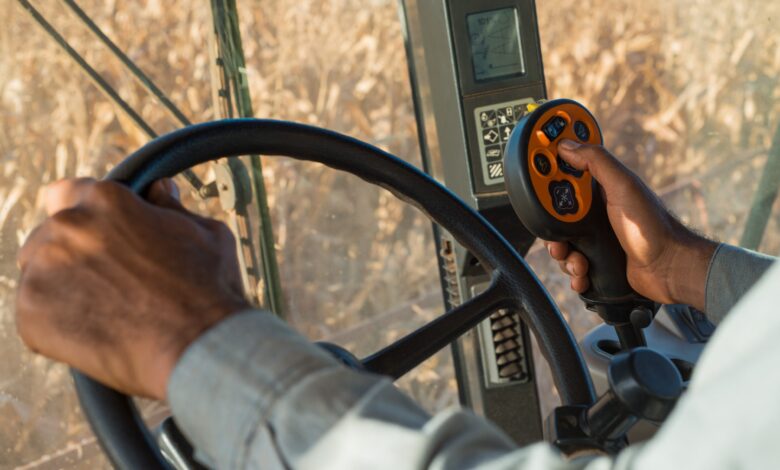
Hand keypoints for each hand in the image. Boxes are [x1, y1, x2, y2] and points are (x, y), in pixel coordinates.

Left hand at [16, 178, 249, 399]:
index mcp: (105, 200)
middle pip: (50, 235)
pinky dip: (58, 324)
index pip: (69, 193)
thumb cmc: (210, 290)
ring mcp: (44, 270)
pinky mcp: (31, 314)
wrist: (199, 347)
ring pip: (39, 273)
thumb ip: (173, 207)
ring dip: (63, 286)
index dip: (88, 216)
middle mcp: (67, 227)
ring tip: (107, 310)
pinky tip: (98, 332)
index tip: (102, 237)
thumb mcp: (206, 232)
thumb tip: (160, 190)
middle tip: (112, 282)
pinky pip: (35, 314)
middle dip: (74, 253)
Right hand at [546, 139, 716, 309]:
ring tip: (579, 262)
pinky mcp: (596, 260)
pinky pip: (571, 265)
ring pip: (560, 243)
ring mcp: (596, 237)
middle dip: (552, 230)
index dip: (547, 177)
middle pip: (555, 215)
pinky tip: (584, 275)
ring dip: (564, 256)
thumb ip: (596, 162)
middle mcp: (595, 212)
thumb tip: (567, 144)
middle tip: (559, 239)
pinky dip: (574, 273)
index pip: (564, 176)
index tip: (535, 180)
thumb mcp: (623, 186)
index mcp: (599, 190)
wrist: (668, 269)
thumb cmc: (651, 227)